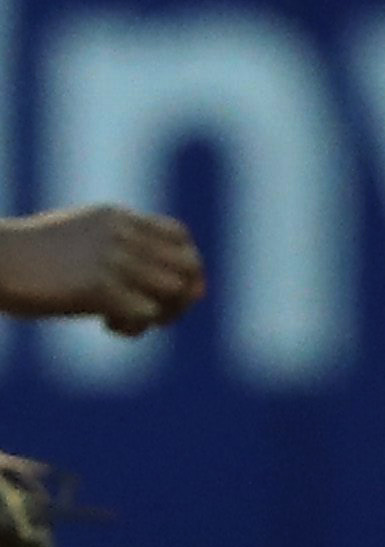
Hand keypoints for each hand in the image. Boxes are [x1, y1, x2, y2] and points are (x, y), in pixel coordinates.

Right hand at [0, 205, 207, 334]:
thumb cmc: (33, 260)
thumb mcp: (82, 242)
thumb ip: (122, 251)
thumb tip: (173, 285)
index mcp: (118, 218)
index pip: (180, 238)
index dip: (182, 268)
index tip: (158, 289)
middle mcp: (122, 233)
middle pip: (190, 267)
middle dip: (180, 297)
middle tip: (150, 313)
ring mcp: (114, 258)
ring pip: (176, 291)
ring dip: (159, 314)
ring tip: (124, 319)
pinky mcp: (101, 286)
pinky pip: (147, 314)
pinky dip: (134, 328)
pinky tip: (106, 324)